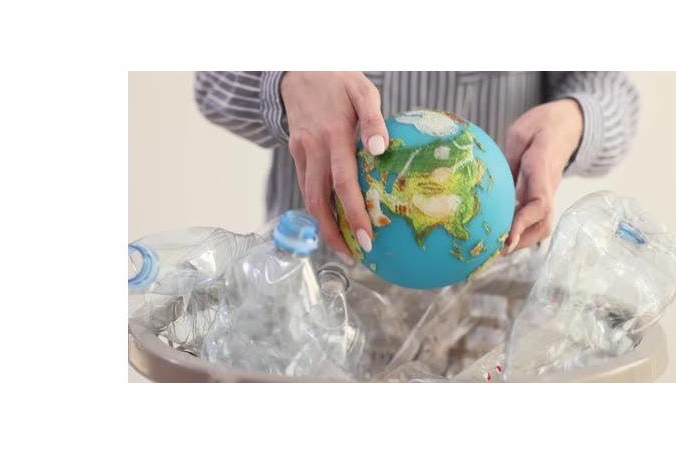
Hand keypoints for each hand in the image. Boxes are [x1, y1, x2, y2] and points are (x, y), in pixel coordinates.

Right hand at [280, 72, 388, 260]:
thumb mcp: (362, 90)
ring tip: (344, 248)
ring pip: (309, 197)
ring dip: (324, 226)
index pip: (343, 184)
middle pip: (319, 202)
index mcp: (333, 136)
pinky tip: (332, 220)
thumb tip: (380, 148)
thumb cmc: (339, 79)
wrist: (298, 67)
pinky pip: (306, 185)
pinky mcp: (295, 152)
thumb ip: (373, 119)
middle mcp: (313, 148)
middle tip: (355, 257)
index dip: (354, 215)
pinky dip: (317, 207)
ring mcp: (301, 152)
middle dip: (335, 234)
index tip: (368, 239)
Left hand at [503, 99, 583, 253]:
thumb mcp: (520, 133)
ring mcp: (547, 192)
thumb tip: (493, 185)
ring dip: (521, 239)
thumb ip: (509, 158)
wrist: (569, 124)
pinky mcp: (542, 194)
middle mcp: (548, 185)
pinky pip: (533, 216)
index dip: (523, 223)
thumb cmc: (542, 125)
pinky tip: (498, 233)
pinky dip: (518, 229)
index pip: (539, 202)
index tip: (507, 239)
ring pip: (541, 223)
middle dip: (523, 241)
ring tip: (494, 249)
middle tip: (496, 251)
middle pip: (544, 222)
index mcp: (543, 168)